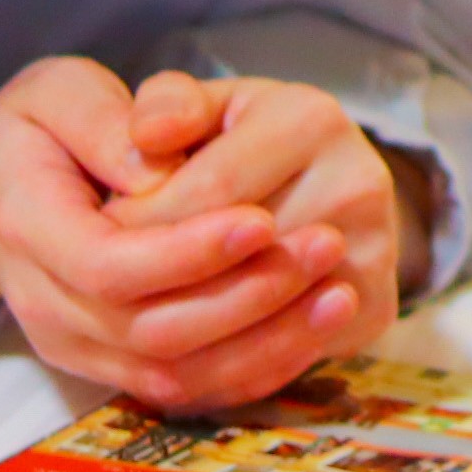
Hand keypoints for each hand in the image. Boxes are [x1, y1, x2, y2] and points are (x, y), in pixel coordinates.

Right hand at [0, 58, 342, 410]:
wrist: (2, 187)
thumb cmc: (45, 127)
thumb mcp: (60, 90)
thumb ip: (106, 120)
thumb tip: (158, 170)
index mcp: (26, 225)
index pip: (108, 265)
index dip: (188, 252)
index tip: (261, 218)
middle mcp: (43, 302)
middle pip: (150, 331)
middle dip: (247, 295)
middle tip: (327, 243)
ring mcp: (76, 345)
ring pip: (176, 374)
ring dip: (265, 340)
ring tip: (337, 289)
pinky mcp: (112, 367)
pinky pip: (190, 390)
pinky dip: (257, 366)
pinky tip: (315, 324)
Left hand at [99, 74, 425, 399]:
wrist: (318, 179)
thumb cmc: (239, 138)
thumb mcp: (200, 102)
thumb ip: (165, 105)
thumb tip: (145, 135)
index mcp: (312, 120)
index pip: (210, 192)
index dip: (141, 223)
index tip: (97, 233)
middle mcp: (359, 183)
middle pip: (237, 261)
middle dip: (158, 282)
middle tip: (105, 285)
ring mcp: (375, 252)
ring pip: (260, 323)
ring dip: (186, 333)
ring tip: (136, 316)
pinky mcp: (375, 309)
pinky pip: (285, 362)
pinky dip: (222, 369)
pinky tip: (177, 352)